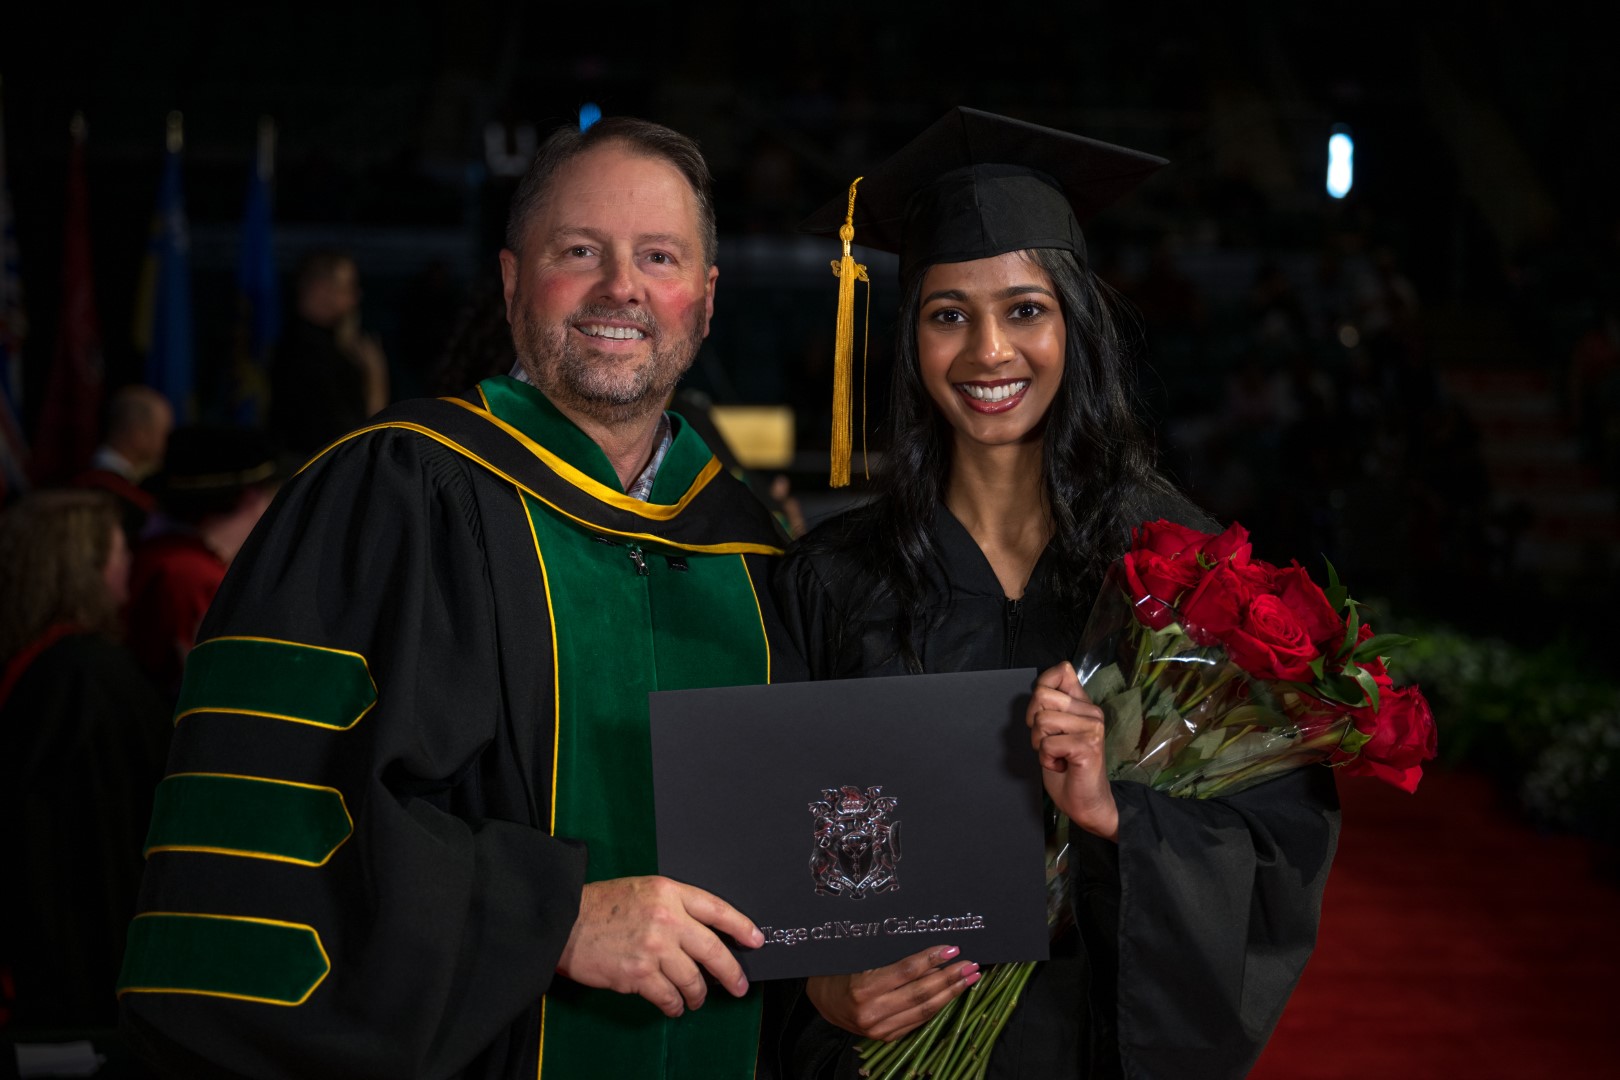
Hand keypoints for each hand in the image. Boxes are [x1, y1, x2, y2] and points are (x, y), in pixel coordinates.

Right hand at [555, 876, 763, 1017]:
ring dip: (698, 994)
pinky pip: (668, 996)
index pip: (717, 909)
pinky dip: (674, 1005)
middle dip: (730, 972)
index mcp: (669, 892)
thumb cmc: (601, 905)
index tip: (755, 940)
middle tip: (739, 985)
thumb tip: (701, 932)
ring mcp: (654, 948)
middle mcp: (667, 919)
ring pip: (693, 978)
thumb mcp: (642, 890)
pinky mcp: (638, 974)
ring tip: (696, 999)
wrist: (565, 921)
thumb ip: (672, 905)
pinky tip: (674, 1006)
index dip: (741, 926)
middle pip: (712, 949)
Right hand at [806, 945, 979, 1041]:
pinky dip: (937, 1008)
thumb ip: (891, 957)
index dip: (931, 960)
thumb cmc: (839, 970)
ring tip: (969, 979)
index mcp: (862, 988)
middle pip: (919, 993)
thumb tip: (930, 954)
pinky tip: (951, 996)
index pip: (905, 972)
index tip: (952, 949)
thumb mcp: (860, 956)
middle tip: (971, 965)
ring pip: (923, 1011)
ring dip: (950, 994)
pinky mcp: (885, 1038)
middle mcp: (871, 1012)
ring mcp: (879, 1029)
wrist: (820, 1000)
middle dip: (949, 978)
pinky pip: (917, 1022)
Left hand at [1027, 662, 1118, 840]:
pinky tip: (1062, 765)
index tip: (1043, 712)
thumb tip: (1041, 687)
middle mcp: (1092, 712)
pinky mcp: (1088, 746)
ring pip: (1042, 720)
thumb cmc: (1068, 768)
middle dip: (1035, 723)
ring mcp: (1092, 727)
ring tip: (1058, 755)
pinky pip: (1048, 744)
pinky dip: (1047, 759)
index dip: (1041, 687)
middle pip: (1042, 695)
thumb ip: (1051, 707)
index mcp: (1083, 704)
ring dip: (1041, 744)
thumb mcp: (1055, 730)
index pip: (1062, 671)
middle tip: (1051, 743)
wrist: (1087, 802)